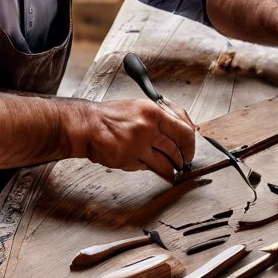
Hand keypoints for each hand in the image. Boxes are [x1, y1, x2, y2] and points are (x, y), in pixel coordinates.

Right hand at [68, 98, 196, 180]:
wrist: (87, 125)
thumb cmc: (111, 116)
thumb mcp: (140, 108)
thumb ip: (162, 118)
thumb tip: (184, 129)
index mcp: (152, 111)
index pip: (184, 131)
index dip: (191, 145)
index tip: (190, 150)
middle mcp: (147, 127)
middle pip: (177, 150)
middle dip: (182, 160)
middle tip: (182, 164)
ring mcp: (138, 145)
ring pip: (165, 163)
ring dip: (169, 169)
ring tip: (169, 169)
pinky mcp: (128, 159)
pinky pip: (146, 168)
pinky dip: (147, 167)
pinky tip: (143, 162)